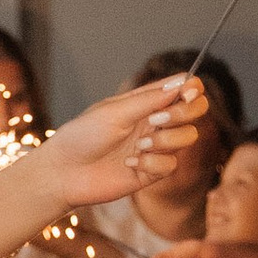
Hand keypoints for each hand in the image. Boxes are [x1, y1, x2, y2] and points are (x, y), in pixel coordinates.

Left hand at [39, 72, 204, 210]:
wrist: (64, 173)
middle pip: (194, 111)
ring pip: (187, 137)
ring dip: (166, 141)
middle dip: (184, 114)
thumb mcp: (114, 112)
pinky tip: (130, 163)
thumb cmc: (82, 136)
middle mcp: (154, 122)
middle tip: (156, 122)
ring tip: (138, 147)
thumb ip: (149, 100)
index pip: (182, 88)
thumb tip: (182, 84)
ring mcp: (155, 146)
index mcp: (144, 102)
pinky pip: (171, 164)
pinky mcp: (152, 171)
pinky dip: (153, 163)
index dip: (192, 88)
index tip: (187, 93)